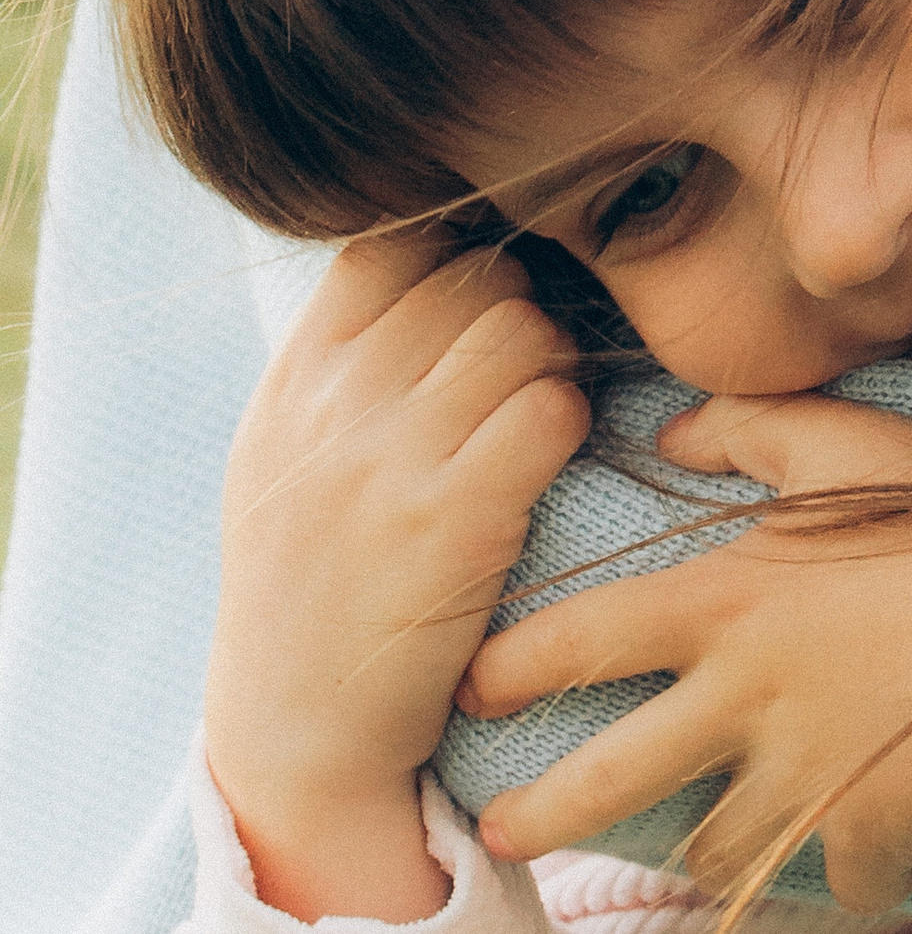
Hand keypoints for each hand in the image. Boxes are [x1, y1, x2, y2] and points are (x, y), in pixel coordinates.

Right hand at [204, 232, 585, 921]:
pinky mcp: (454, 521)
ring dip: (555, 361)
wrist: (298, 727)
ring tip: (538, 413)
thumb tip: (424, 251)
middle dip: (523, 305)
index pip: (389, 239)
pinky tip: (547, 462)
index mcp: (296, 378)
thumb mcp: (287, 451)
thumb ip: (342, 353)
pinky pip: (550, 411)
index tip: (481, 300)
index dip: (457, 250)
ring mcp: (391, 461)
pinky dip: (569, 424)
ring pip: (523, 328)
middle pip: (473, 273)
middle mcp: (335, 405)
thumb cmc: (310, 578)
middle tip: (527, 368)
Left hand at [460, 395, 911, 911]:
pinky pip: (839, 881)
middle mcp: (741, 700)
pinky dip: (852, 875)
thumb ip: (752, 429)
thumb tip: (672, 431)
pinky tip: (868, 864)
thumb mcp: (850, 443)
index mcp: (726, 604)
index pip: (581, 638)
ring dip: (708, 850)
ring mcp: (800, 779)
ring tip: (701, 853)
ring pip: (714, 849)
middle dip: (540, 813)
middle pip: (605, 780)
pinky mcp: (866, 835)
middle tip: (501, 830)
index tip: (474, 686)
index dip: (514, 664)